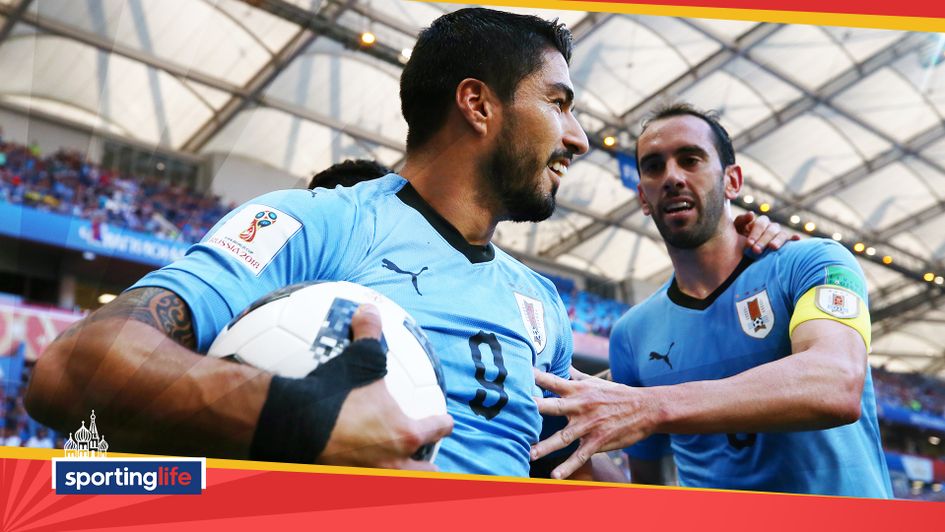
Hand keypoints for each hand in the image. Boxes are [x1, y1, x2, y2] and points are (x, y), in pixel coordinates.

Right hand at [318, 305, 453, 469]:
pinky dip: (360, 476)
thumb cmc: (334, 393)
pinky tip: (351, 469)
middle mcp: (392, 462)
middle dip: (428, 467)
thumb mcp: (358, 358)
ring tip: (397, 471)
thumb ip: (369, 334)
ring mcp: (368, 476)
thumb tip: (370, 310)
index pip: (434, 430)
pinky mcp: (342, 482)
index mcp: (404, 433)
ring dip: (401, 477)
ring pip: (397, 484)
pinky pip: (357, 482)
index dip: (442, 424)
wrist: (293, 424)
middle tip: (427, 459)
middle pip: (425, 473)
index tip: (445, 421)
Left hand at [531, 367, 656, 479]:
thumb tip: (562, 363)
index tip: (519, 372)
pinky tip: (555, 475)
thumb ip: (575, 375)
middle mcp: (580, 406)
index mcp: (578, 390)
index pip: (553, 381)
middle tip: (515, 409)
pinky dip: (568, 467)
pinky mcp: (598, 441)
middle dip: (534, 408)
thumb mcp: (595, 382)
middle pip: (553, 407)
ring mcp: (589, 425)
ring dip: (545, 446)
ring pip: (562, 437)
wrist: (646, 409)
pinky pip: (580, 456)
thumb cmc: (618, 394)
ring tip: (528, 454)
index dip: (536, 376)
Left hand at [733, 212, 799, 253]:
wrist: (740, 259)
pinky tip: (796, 239)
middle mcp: (771, 229)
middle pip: (772, 230)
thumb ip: (741, 221)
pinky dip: (794, 239)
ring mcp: (778, 237)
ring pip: (782, 235)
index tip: (748, 243)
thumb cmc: (736, 242)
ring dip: (778, 240)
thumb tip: (752, 214)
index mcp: (759, 224)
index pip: (761, 223)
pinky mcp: (784, 247)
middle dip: (763, 240)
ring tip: (772, 247)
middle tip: (756, 250)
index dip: (755, 233)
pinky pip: (791, 241)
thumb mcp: (736, 231)